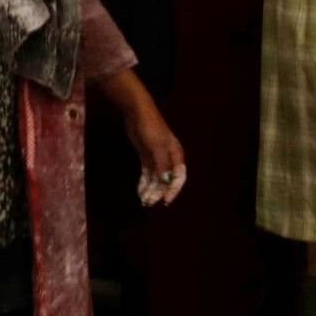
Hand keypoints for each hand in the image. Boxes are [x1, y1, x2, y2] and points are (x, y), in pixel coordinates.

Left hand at [95, 70, 188, 205]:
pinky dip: (144, 183)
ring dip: (150, 190)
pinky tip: (140, 191)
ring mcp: (157, 158)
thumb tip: (166, 182)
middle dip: (158, 192)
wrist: (137, 113)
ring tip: (144, 200)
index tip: (165, 201)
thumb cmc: (150, 127)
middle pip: (166, 180)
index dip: (173, 190)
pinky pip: (147, 174)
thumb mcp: (157, 147)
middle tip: (149, 202)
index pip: (178, 177)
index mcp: (176, 155)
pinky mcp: (146, 157)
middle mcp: (169, 159)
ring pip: (156, 179)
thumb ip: (162, 165)